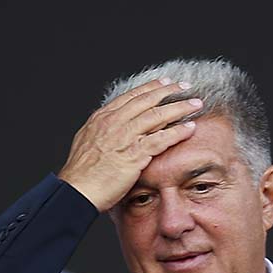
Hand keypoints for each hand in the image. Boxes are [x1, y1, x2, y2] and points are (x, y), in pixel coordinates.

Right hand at [58, 78, 201, 211]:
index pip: (131, 96)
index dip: (150, 88)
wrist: (77, 190)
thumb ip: (102, 132)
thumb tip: (110, 127)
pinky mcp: (135, 154)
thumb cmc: (81, 173)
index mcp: (103, 118)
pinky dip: (178, 131)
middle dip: (169, 91)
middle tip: (185, 86)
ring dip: (180, 107)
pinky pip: (161, 138)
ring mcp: (125, 137)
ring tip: (196, 104)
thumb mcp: (87, 142)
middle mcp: (115, 122)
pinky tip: (190, 128)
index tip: (163, 82)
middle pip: (147, 100)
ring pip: (158, 115)